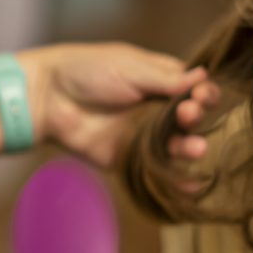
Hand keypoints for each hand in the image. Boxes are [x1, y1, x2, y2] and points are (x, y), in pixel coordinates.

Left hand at [20, 43, 219, 166]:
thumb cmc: (87, 71)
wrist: (48, 96)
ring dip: (191, 147)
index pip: (194, 89)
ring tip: (196, 148)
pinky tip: (193, 185)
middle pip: (190, 118)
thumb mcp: (129, 67)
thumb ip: (165, 78)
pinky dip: (176, 180)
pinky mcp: (129, 158)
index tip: (202, 95)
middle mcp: (156, 109)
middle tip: (187, 115)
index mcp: (160, 80)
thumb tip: (202, 77)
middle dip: (196, 117)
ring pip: (177, 145)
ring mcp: (144, 134)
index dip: (204, 93)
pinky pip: (156, 169)